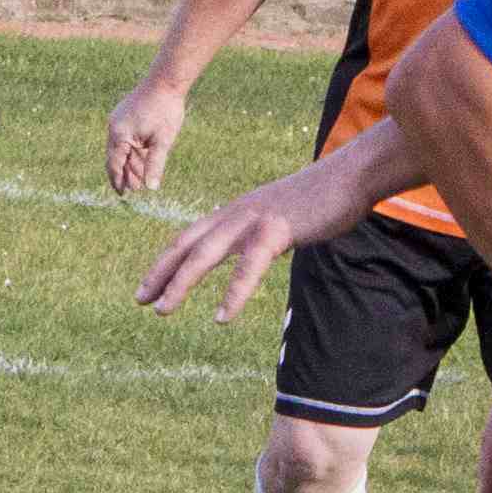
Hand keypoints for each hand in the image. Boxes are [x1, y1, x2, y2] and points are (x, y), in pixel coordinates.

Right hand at [106, 81, 188, 195]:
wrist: (165, 82)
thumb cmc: (165, 111)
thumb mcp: (163, 141)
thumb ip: (155, 165)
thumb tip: (151, 188)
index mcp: (119, 135)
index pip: (114, 164)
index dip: (118, 181)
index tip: (122, 195)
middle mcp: (114, 128)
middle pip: (116, 158)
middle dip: (125, 174)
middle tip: (134, 191)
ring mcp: (118, 121)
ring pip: (122, 148)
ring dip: (130, 163)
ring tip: (139, 179)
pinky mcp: (125, 116)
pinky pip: (126, 138)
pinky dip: (133, 150)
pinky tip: (142, 160)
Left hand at [136, 160, 338, 320]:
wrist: (351, 175)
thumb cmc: (325, 198)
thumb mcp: (284, 215)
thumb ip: (267, 231)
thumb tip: (264, 247)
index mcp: (237, 211)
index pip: (191, 236)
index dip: (166, 261)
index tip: (149, 285)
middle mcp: (236, 213)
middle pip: (187, 245)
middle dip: (160, 273)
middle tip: (140, 300)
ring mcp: (253, 220)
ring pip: (205, 255)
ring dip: (180, 283)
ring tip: (162, 309)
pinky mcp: (276, 230)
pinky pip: (248, 266)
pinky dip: (232, 293)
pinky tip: (221, 317)